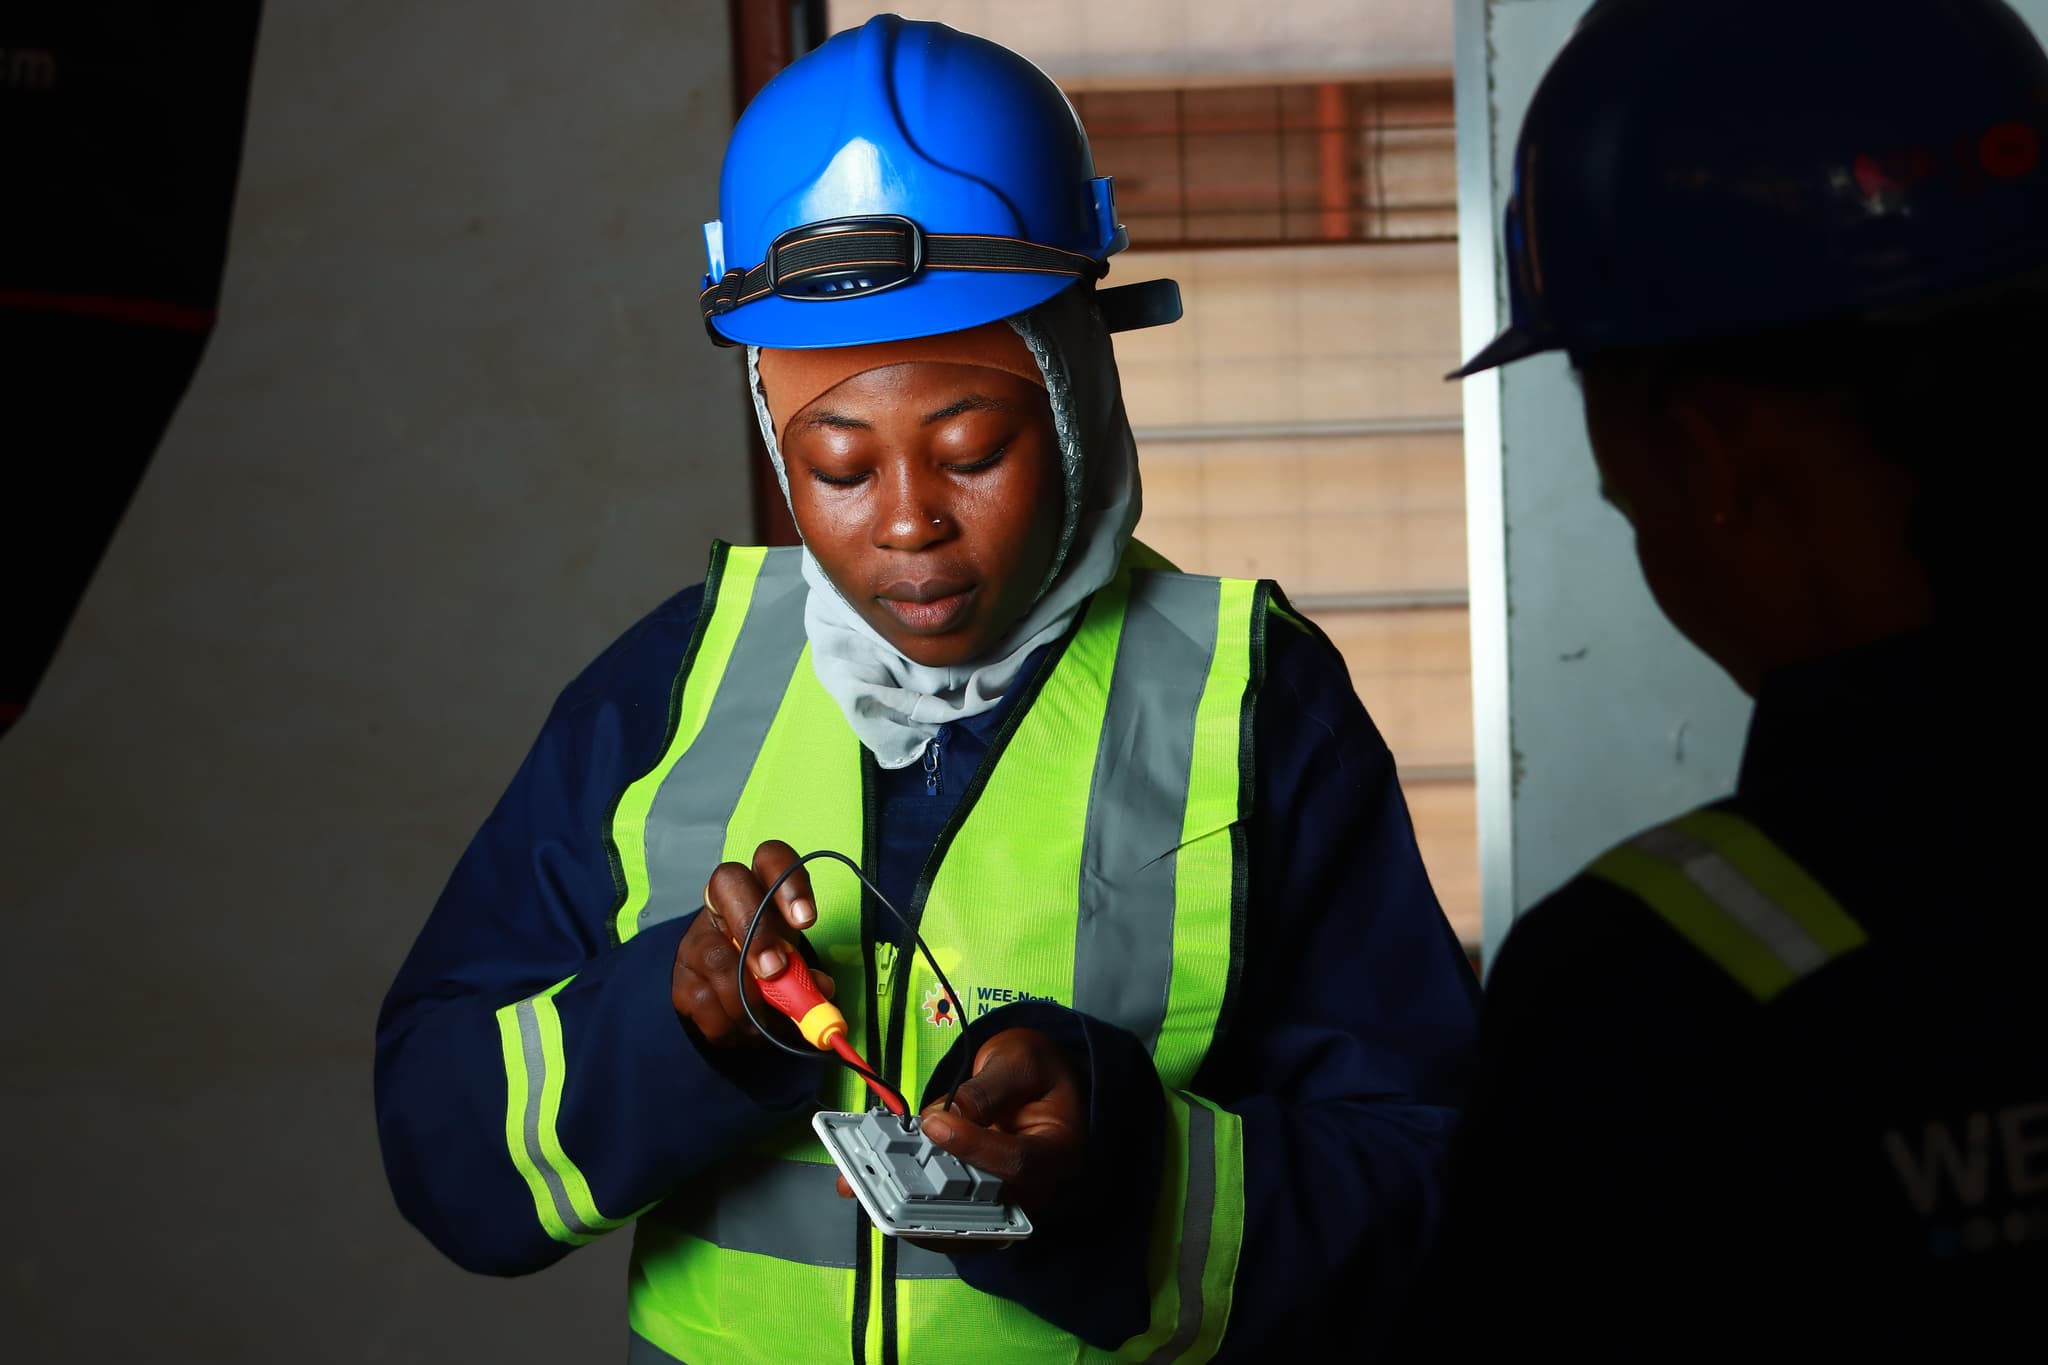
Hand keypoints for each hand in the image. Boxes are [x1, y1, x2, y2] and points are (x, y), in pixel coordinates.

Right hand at [671, 839, 831, 1046]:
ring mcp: (696, 936)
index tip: (806, 920)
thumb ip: (807, 974)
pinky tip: (741, 1032)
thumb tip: (820, 991)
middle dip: (755, 930)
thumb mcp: (792, 962)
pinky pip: (703, 1001)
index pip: (770, 857)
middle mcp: (723, 900)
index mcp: (761, 887)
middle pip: (728, 884)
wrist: (722, 993)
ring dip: (747, 999)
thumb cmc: (768, 964)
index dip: (788, 882)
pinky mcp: (680, 976)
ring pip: (717, 957)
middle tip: (775, 971)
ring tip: (763, 1025)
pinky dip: (728, 1026)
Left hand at [835, 1027, 1084, 1220]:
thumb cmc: (1034, 1071)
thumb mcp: (1020, 1062)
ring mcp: (998, 1203)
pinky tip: (862, 1184)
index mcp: (1057, 1152)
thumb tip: (948, 1114)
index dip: (973, 1147)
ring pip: (951, 1219)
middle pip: (980, 1208)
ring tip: (860, 1183)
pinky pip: (936, 1210)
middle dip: (925, 1197)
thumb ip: (988, 1088)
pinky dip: (899, 1200)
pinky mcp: (971, 1203)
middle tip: (881, 1177)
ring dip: (902, 1205)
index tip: (933, 1125)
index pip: (1017, 1161)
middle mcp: (1031, 1191)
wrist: (1036, 1086)